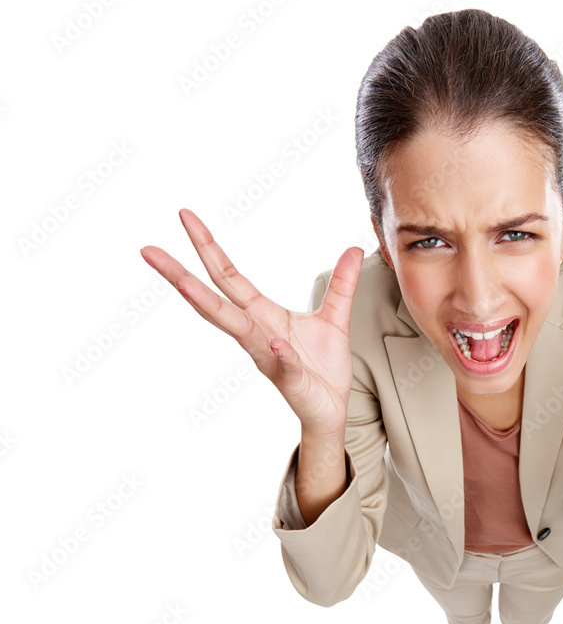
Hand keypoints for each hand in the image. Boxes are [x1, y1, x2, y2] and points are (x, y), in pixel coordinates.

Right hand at [140, 209, 363, 435]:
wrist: (332, 407)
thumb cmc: (322, 366)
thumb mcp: (335, 317)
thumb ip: (341, 284)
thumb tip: (354, 249)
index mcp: (261, 314)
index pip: (227, 276)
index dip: (207, 246)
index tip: (185, 216)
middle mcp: (255, 334)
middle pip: (213, 300)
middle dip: (180, 275)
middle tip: (148, 250)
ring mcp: (268, 357)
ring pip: (235, 330)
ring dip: (209, 307)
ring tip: (184, 285)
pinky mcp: (291, 380)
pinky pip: (284, 364)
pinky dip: (280, 354)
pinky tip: (276, 342)